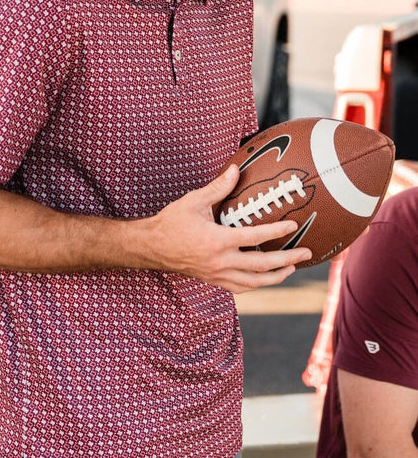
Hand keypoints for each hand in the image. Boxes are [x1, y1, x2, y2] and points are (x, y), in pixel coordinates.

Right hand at [145, 164, 311, 293]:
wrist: (152, 247)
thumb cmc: (172, 222)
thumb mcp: (194, 201)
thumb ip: (218, 188)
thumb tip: (235, 170)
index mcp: (218, 241)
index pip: (255, 238)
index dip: (277, 231)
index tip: (293, 226)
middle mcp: (221, 262)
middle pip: (262, 266)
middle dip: (287, 260)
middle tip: (306, 253)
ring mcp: (217, 274)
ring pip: (254, 282)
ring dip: (276, 277)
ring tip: (292, 268)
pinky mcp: (213, 279)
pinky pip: (240, 287)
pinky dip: (256, 284)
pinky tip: (264, 278)